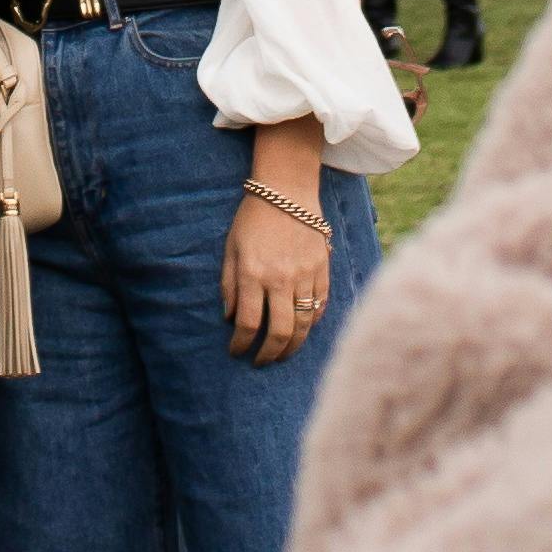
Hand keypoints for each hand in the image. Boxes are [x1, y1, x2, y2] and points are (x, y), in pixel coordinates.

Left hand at [220, 186, 332, 363]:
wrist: (287, 190)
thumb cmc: (253, 217)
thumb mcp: (231, 248)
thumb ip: (229, 284)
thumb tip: (230, 317)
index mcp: (253, 274)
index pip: (248, 323)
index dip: (241, 344)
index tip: (237, 351)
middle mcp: (281, 279)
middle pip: (280, 332)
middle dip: (269, 354)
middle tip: (261, 361)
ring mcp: (305, 275)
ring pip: (303, 325)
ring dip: (292, 346)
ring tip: (283, 354)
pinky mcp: (323, 270)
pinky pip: (320, 306)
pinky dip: (311, 323)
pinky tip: (302, 330)